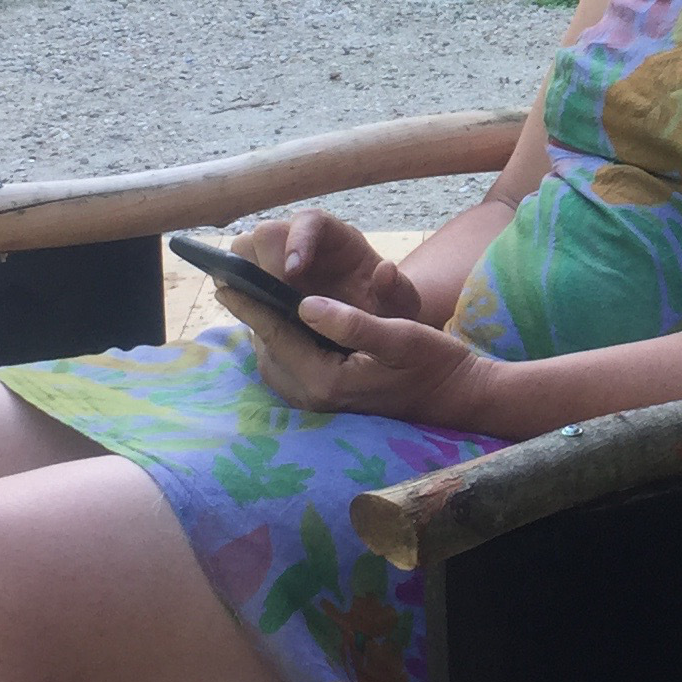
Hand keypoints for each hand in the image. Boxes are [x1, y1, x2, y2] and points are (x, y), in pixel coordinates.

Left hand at [211, 281, 507, 432]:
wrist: (456, 397)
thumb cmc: (434, 363)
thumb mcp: (399, 336)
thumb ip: (351, 323)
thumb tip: (306, 304)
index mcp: (325, 382)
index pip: (276, 335)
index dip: (250, 304)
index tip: (225, 279)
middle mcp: (314, 398)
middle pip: (268, 347)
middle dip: (251, 313)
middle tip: (230, 279)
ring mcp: (317, 402)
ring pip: (275, 357)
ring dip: (264, 327)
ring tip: (247, 293)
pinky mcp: (324, 399)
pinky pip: (289, 365)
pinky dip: (280, 340)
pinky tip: (280, 318)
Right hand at [239, 210, 422, 321]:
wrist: (371, 327)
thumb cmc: (387, 311)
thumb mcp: (402, 307)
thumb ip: (398, 291)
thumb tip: (385, 270)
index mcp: (337, 238)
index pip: (309, 220)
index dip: (298, 240)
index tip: (294, 272)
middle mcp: (303, 243)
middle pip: (266, 233)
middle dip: (265, 264)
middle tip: (277, 298)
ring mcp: (278, 262)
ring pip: (243, 252)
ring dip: (247, 278)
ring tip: (264, 309)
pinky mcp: (263, 283)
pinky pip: (236, 278)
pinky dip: (238, 293)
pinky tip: (254, 316)